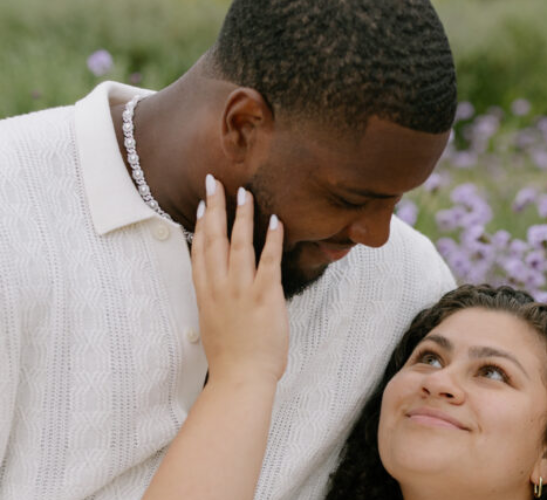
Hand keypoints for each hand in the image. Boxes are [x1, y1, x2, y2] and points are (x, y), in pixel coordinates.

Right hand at [191, 174, 288, 384]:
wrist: (241, 379)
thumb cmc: (231, 358)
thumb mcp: (214, 324)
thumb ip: (217, 301)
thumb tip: (223, 288)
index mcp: (205, 294)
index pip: (199, 251)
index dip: (200, 224)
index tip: (202, 203)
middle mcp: (219, 287)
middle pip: (213, 238)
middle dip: (214, 207)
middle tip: (215, 181)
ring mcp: (241, 290)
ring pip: (239, 243)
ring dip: (242, 215)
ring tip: (244, 192)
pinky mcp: (265, 295)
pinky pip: (269, 260)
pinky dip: (273, 239)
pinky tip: (276, 220)